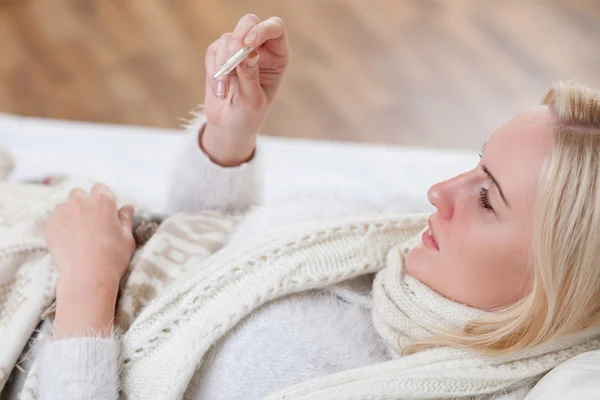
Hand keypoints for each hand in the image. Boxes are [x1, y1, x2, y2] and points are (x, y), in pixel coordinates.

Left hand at [44, 184, 134, 336]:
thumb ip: (126, 219)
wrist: (87, 276)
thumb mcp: (127, 238)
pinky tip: (69, 242)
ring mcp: (63, 211)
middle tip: (91, 222)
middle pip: (80, 193)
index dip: (103, 199)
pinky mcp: (50, 224)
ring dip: (72, 214)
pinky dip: (61, 226)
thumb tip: (128, 207)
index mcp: (103, 200)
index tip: (105, 212)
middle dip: (85, 203)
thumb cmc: (113, 258)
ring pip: (66, 206)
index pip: (101, 188)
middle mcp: (81, 201)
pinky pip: (55, 220)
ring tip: (78, 234)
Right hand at [202, 14, 289, 165]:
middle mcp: (259, 50)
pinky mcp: (220, 56)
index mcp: (277, 57)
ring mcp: (239, 51)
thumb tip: (248, 53)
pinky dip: (213, 70)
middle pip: (249, 23)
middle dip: (238, 38)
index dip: (263, 29)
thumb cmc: (248, 117)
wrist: (229, 128)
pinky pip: (213, 51)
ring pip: (227, 39)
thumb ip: (250, 77)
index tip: (249, 44)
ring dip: (223, 64)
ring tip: (224, 91)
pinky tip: (220, 91)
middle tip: (233, 56)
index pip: (275, 29)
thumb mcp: (252, 101)